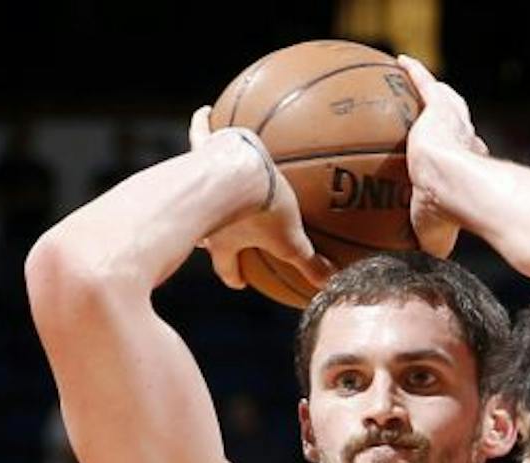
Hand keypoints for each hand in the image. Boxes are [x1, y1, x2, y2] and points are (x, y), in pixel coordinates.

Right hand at [186, 108, 332, 293]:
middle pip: (206, 231)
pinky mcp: (204, 150)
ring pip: (199, 191)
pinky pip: (200, 134)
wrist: (235, 172)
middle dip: (209, 236)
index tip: (239, 281)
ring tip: (207, 182)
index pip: (227, 266)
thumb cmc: (260, 209)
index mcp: (225, 241)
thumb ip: (308, 262)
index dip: (233, 275)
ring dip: (203, 188)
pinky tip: (205, 110)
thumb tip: (331, 285)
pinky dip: (201, 123)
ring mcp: (202, 185)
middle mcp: (206, 215)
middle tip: (213, 237)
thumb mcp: (290, 240)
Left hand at [397, 55, 487, 257]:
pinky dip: (413, 73)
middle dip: (449, 124)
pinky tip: (399, 62)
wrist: (456, 191)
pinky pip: (423, 85)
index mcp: (465, 174)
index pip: (462, 164)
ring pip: (442, 103)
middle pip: (455, 129)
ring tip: (418, 84)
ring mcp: (452, 125)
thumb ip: (421, 256)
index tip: (444, 168)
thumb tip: (406, 285)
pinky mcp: (438, 111)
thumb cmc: (447, 219)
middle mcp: (463, 144)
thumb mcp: (432, 241)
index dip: (456, 163)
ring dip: (433, 93)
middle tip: (436, 121)